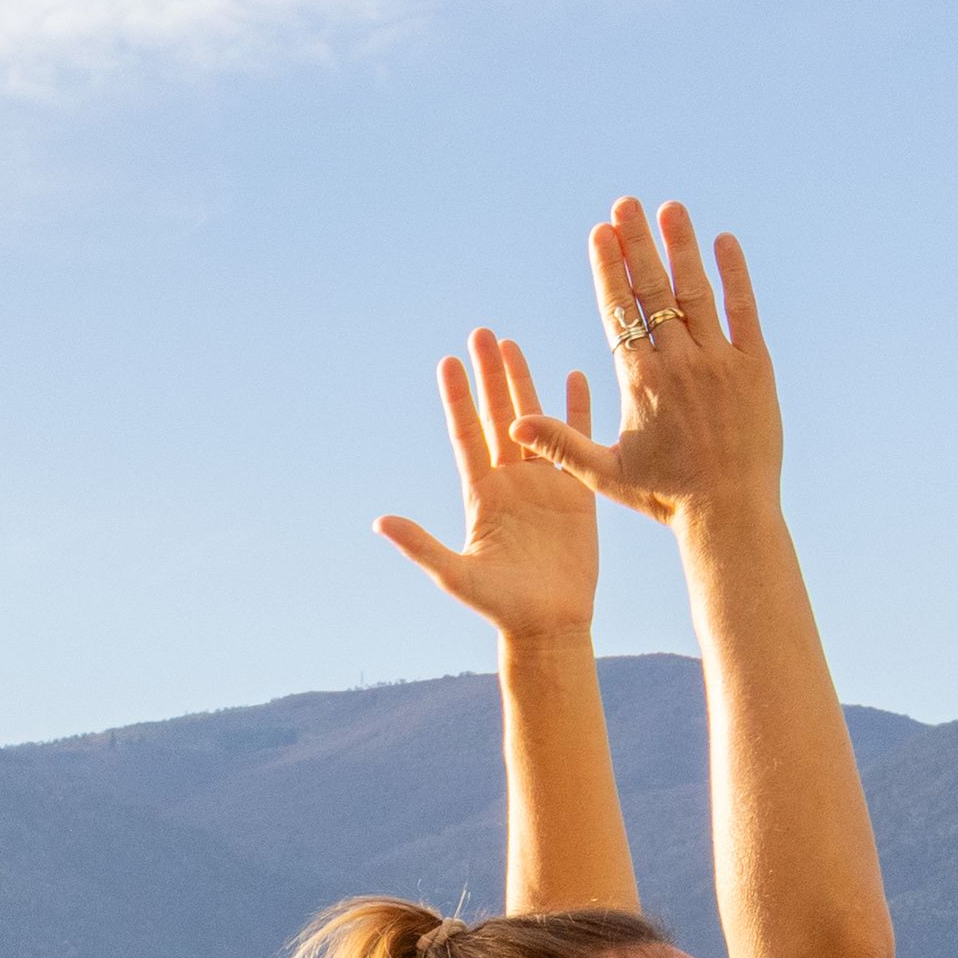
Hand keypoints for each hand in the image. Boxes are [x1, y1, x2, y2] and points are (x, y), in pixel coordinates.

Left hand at [371, 326, 603, 638]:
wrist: (548, 625)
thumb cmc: (499, 606)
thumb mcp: (455, 575)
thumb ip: (421, 545)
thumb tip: (380, 523)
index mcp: (480, 495)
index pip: (465, 436)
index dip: (457, 400)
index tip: (448, 362)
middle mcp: (508, 482)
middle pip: (496, 417)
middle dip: (488, 376)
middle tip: (482, 333)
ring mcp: (542, 484)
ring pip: (531, 421)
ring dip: (523, 383)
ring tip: (513, 345)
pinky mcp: (576, 492)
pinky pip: (576, 441)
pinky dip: (576, 410)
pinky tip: (573, 376)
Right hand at [518, 195, 780, 524]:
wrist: (728, 512)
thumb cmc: (664, 495)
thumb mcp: (603, 473)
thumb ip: (560, 442)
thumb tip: (512, 426)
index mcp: (639, 381)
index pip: (618, 311)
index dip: (608, 269)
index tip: (600, 233)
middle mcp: (679, 362)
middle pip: (653, 290)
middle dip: (637, 243)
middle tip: (626, 203)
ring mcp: (719, 361)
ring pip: (696, 292)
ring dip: (682, 246)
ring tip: (670, 208)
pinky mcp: (755, 367)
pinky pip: (744, 310)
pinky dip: (735, 275)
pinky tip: (725, 242)